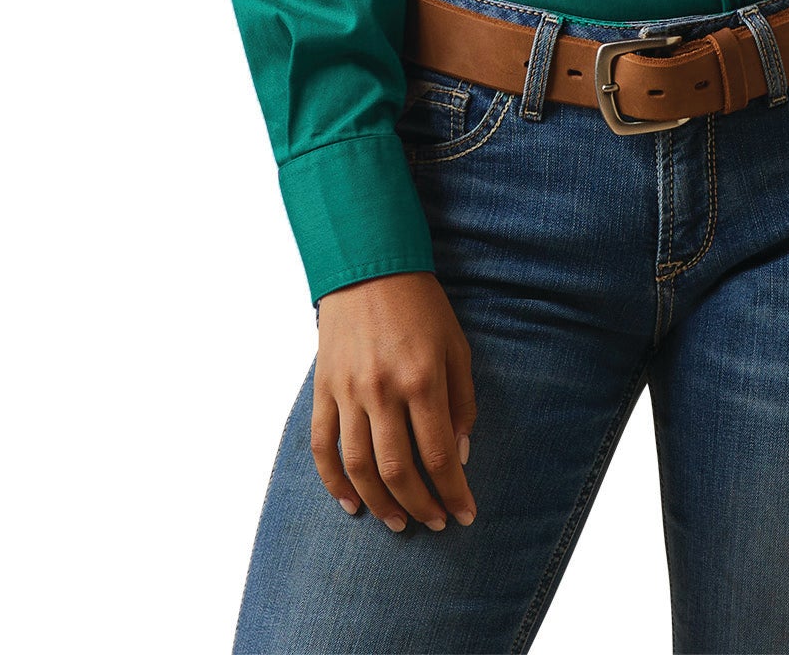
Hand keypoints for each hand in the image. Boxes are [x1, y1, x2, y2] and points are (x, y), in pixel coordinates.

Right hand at [311, 270, 477, 532]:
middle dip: (420, 505)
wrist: (369, 266)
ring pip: (359, 467)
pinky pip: (323, 446)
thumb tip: (460, 454)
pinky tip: (351, 504)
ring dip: (380, 503)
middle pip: (398, 470)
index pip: (439, 455)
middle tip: (434, 522)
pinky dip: (334, 482)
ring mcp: (348, 391)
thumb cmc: (422, 305)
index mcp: (422, 379)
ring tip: (398, 521)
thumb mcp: (456, 346)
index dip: (453, 492)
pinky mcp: (323, 389)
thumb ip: (461, 401)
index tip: (465, 514)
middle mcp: (383, 390)